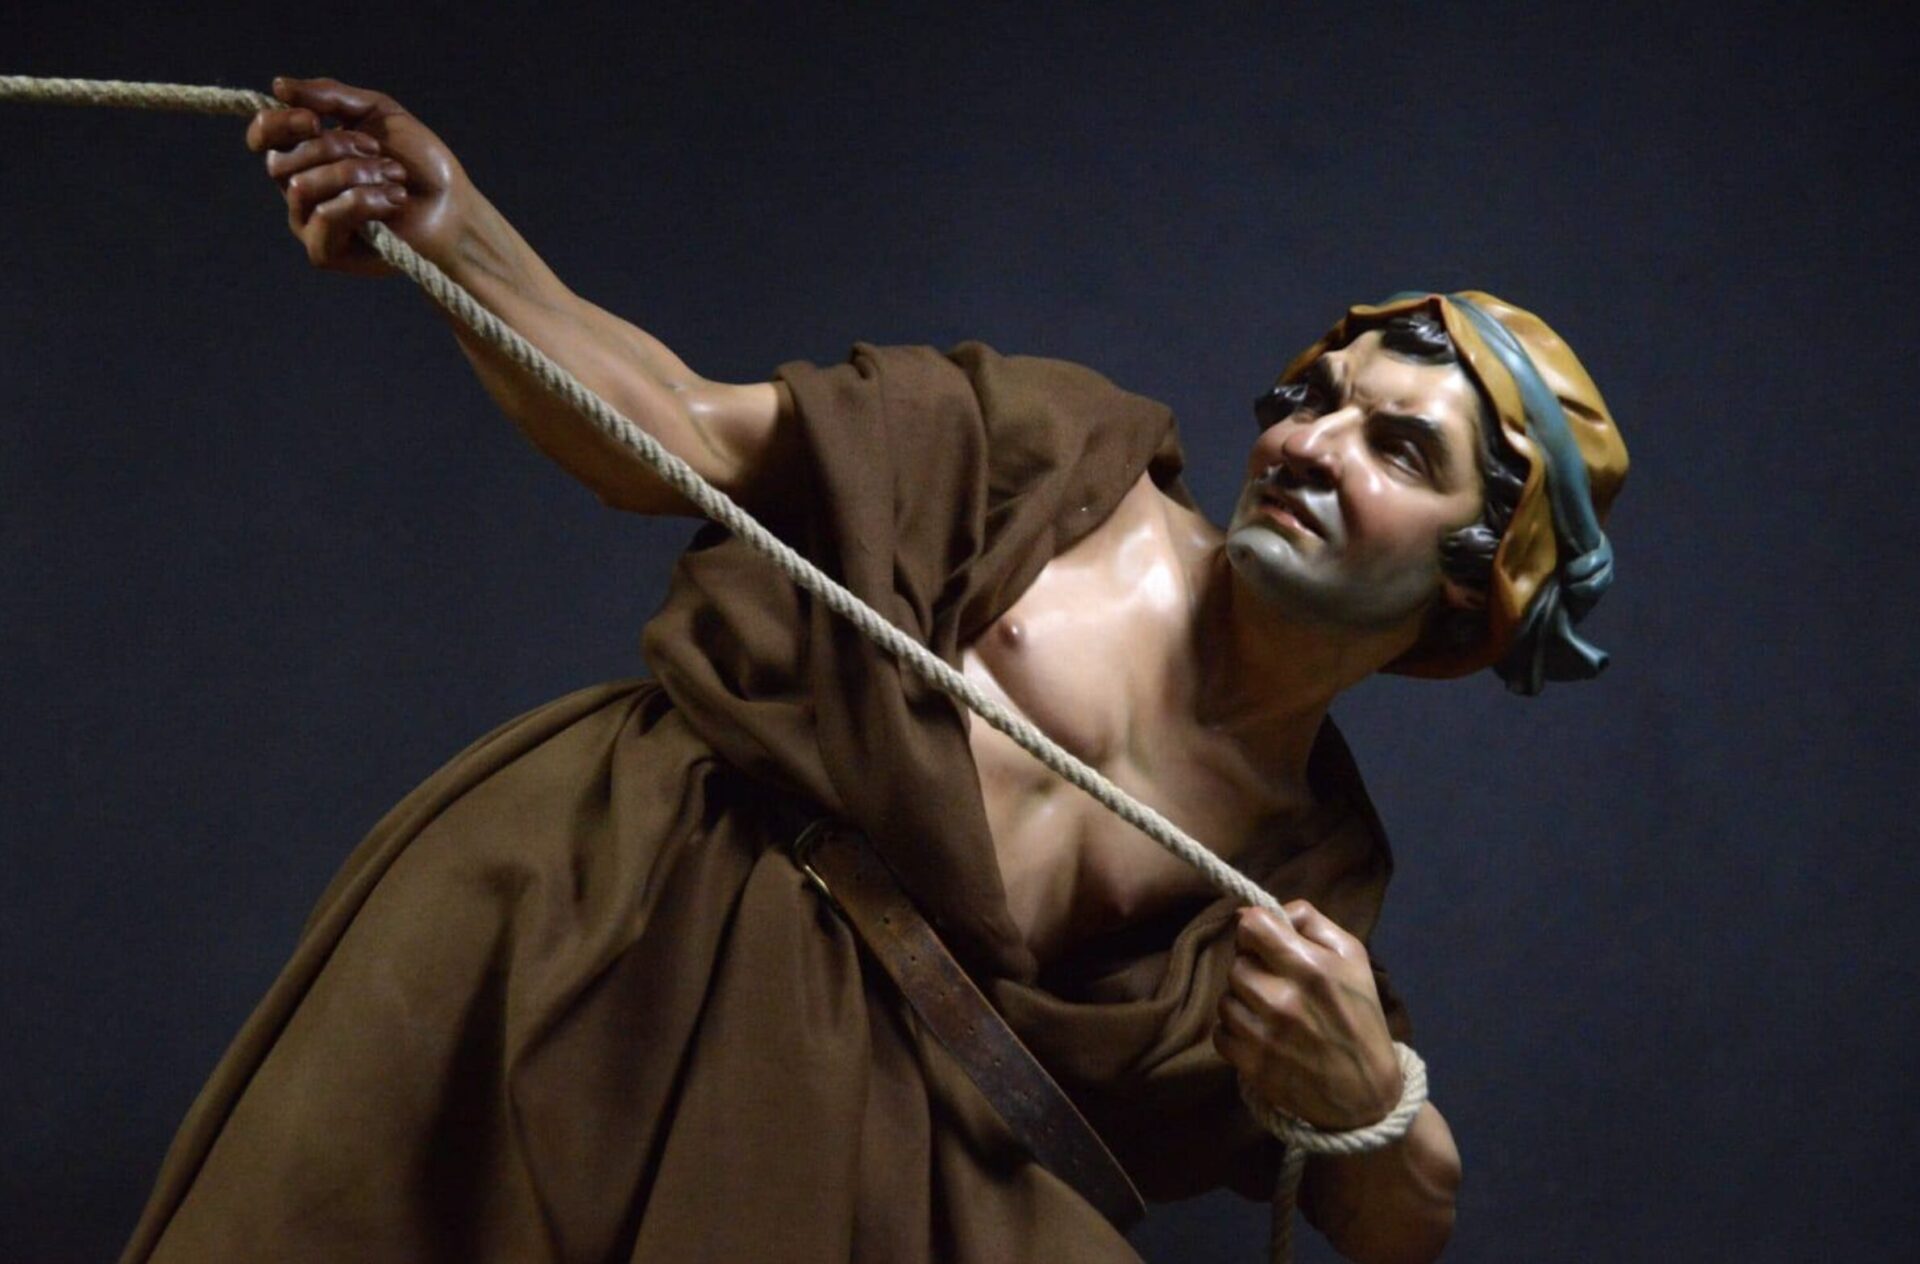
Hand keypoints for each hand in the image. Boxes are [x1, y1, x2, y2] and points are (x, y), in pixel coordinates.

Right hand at [245, 75, 474, 275]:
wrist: (453, 206)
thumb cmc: (419, 163)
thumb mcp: (377, 113)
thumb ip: (329, 96)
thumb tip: (278, 86)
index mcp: (306, 153)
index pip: (264, 136)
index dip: (279, 124)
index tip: (316, 120)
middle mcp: (300, 188)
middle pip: (282, 161)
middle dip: (336, 148)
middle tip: (379, 152)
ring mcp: (309, 222)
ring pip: (301, 187)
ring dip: (356, 175)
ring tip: (395, 178)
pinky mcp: (324, 251)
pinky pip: (324, 217)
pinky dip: (364, 203)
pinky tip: (393, 202)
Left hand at [1213, 900, 1402, 1130]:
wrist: (1367, 1094)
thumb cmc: (1361, 1017)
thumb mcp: (1353, 957)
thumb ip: (1310, 921)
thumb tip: (1263, 909)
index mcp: (1311, 967)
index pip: (1252, 926)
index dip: (1255, 930)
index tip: (1265, 943)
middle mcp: (1282, 998)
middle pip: (1237, 964)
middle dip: (1252, 968)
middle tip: (1274, 983)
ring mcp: (1264, 1034)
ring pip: (1225, 998)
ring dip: (1242, 1001)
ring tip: (1269, 1011)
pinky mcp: (1251, 1064)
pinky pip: (1221, 1032)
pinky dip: (1236, 1032)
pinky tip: (1261, 1035)